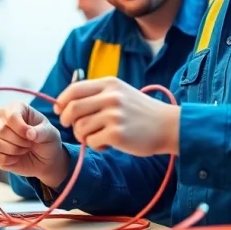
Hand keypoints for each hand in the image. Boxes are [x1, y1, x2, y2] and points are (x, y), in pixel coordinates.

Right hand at [0, 102, 66, 187]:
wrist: (46, 161)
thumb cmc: (48, 142)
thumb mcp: (51, 134)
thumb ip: (42, 132)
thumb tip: (29, 134)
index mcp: (18, 108)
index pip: (11, 115)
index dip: (20, 127)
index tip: (31, 136)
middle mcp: (4, 120)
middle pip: (1, 129)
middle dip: (18, 141)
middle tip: (30, 143)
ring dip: (14, 150)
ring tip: (25, 150)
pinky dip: (7, 160)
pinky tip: (17, 159)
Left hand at [56, 77, 179, 156]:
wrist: (168, 126)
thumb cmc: (141, 112)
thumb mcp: (121, 92)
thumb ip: (97, 94)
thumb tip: (66, 102)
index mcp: (109, 84)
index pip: (74, 90)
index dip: (62, 101)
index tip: (62, 111)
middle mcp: (111, 97)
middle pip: (72, 109)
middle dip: (68, 121)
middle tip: (76, 127)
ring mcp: (114, 115)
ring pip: (80, 127)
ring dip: (84, 136)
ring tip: (99, 136)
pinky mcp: (117, 134)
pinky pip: (92, 142)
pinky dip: (96, 146)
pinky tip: (108, 144)